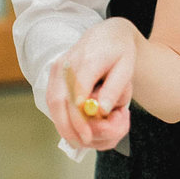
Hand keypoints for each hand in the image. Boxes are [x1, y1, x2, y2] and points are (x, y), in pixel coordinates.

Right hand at [46, 19, 135, 150]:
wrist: (107, 35)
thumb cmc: (120, 53)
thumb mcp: (126, 69)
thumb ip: (114, 89)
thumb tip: (102, 111)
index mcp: (89, 58)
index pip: (79, 89)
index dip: (80, 115)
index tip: (88, 135)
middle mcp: (68, 62)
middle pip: (60, 99)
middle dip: (69, 126)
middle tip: (83, 143)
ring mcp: (58, 67)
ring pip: (52, 101)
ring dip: (63, 124)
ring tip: (78, 141)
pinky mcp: (54, 74)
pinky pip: (53, 99)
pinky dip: (61, 116)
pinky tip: (73, 129)